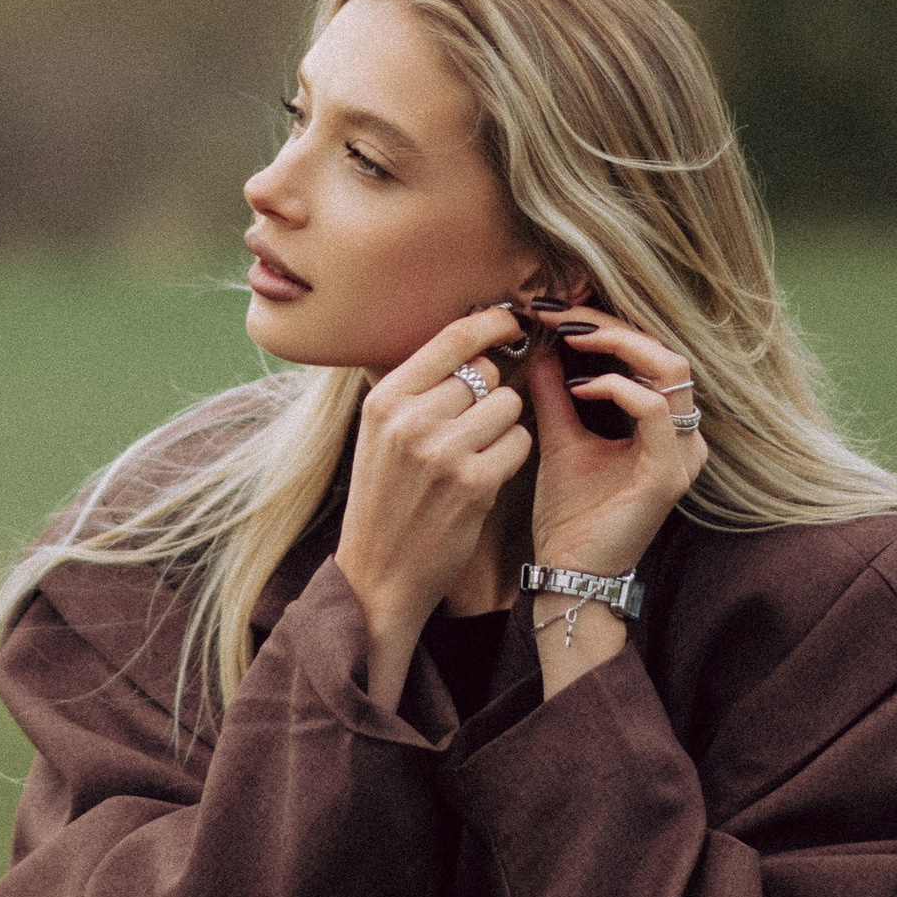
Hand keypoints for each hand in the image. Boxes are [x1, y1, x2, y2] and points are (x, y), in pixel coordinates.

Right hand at [335, 305, 534, 688]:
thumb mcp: (380, 434)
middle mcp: (411, 420)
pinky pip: (519, 442)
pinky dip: (509, 457)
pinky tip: (484, 478)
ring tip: (474, 455)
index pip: (452, 339)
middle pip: (486, 373)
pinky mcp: (475, 484)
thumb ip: (418, 387)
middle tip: (469, 430)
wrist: (377, 575)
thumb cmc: (384, 499)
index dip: (491, 323)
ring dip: (503, 427)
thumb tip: (472, 338)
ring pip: (509, 405)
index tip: (511, 321)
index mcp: (384, 400)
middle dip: (489, 395)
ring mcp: (444, 452)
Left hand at [529, 303, 707, 578]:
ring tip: (571, 335)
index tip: (556, 307)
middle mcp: (683, 433)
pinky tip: (581, 384)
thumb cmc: (570, 514)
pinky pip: (654, 410)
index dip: (605, 321)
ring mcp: (682, 453)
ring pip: (669, 367)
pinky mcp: (669, 475)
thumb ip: (556, 393)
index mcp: (662, 423)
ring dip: (617, 342)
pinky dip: (618, 387)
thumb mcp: (560, 438)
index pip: (647, 351)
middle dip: (608, 322)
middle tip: (560, 311)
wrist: (569, 572)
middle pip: (663, 348)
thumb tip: (542, 346)